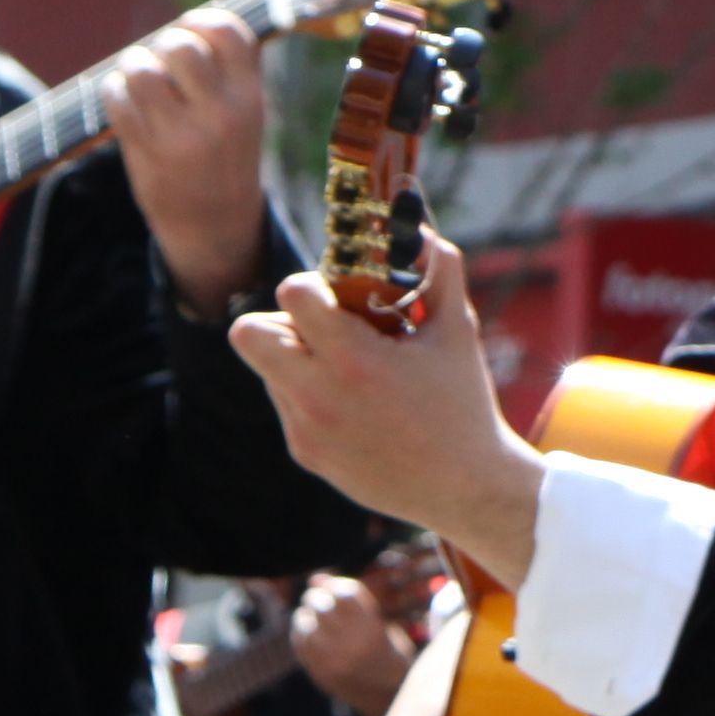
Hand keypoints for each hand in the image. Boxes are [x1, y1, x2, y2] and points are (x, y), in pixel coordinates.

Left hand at [110, 11, 273, 317]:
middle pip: (179, 46)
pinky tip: (126, 102)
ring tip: (140, 80)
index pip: (228, 33)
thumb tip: (195, 22)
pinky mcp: (146, 151)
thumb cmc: (226, 155)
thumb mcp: (247, 114)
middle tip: (163, 61)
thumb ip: (229, 71)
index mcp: (251, 98)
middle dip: (163, 44)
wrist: (215, 223)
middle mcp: (220, 114)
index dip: (202, 20)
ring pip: (142, 70)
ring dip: (133, 67)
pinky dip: (114, 92)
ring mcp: (181, 134)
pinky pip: (116, 99)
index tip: (192, 30)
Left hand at [231, 235, 548, 578]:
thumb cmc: (465, 403)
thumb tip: (417, 228)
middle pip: (249, 332)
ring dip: (298, 358)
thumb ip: (439, 270)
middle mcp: (318, 396)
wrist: (466, 487)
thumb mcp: (458, 331)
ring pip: (268, 369)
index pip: (291, 294)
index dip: (312, 285)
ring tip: (351, 369)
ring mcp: (305, 428)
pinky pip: (288, 404)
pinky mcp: (305, 452)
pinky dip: (312, 394)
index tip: (340, 295)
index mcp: (354, 360)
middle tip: (325, 330)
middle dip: (280, 320)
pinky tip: (358, 405)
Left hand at [291, 570, 423, 715]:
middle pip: (322, 607)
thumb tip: (315, 577)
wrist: (385, 694)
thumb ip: (349, 600)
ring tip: (315, 618)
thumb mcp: (376, 622)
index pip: (344, 594)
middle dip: (318, 598)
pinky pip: (299, 643)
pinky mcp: (319, 672)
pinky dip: (301, 633)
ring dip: (307, 616)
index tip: (334, 589)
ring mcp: (333, 661)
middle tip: (320, 601)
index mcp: (373, 630)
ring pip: (305, 624)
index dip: (335, 585)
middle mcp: (352, 645)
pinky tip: (310, 633)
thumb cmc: (384, 649)